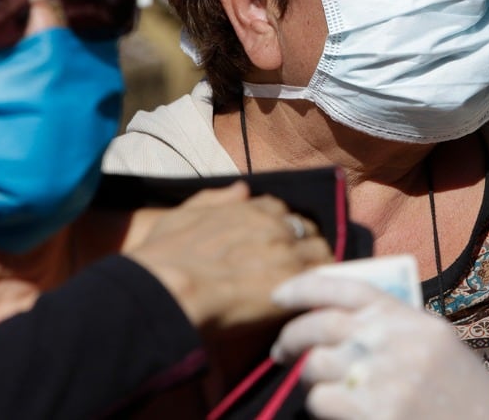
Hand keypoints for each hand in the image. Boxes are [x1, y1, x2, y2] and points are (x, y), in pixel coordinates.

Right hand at [122, 182, 333, 333]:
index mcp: (251, 209)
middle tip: (292, 265)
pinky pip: (323, 279)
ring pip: (320, 253)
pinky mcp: (294, 283)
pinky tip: (309, 299)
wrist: (169, 287)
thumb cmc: (165, 255)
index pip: (281, 210)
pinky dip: (319, 286)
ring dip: (314, 265)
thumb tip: (242, 188)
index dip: (280, 227)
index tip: (276, 243)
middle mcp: (275, 225)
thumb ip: (215, 199)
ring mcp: (287, 253)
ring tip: (304, 285)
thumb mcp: (183, 214)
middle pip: (306, 229)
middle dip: (302, 244)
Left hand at [271, 273, 488, 419]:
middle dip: (291, 337)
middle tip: (279, 350)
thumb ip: (397, 331)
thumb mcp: (441, 349)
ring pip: (316, 366)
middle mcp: (395, 341)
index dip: (306, 288)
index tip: (279, 296)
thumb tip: (341, 326)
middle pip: (321, 325)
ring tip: (325, 390)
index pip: (349, 288)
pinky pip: (321, 399)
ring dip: (311, 379)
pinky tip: (342, 411)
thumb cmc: (465, 400)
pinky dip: (323, 406)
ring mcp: (383, 378)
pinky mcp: (373, 411)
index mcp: (413, 321)